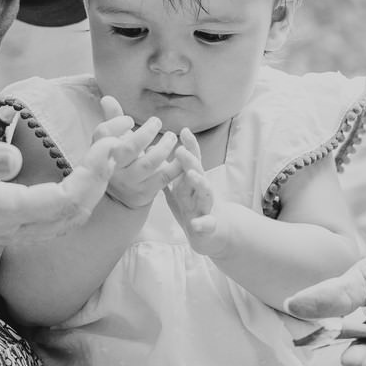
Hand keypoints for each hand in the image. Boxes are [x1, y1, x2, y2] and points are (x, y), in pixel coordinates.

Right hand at [0, 126, 119, 246]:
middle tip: (119, 140)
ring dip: (90, 188)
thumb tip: (13, 160)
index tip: (109, 144)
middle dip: (101, 180)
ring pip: (63, 221)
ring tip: (106, 151)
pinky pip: (48, 218)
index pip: (63, 202)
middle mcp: (1, 229)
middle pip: (72, 216)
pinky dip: (72, 195)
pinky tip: (77, 169)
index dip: (93, 176)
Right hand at [95, 96, 182, 208]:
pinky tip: (183, 153)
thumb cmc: (119, 159)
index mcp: (101, 151)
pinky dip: (176, 164)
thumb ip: (112, 119)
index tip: (131, 120)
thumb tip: (108, 97)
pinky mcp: (145, 192)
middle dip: (147, 131)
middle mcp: (113, 168)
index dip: (119, 123)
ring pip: (150, 162)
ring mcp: (129, 182)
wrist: (120, 196)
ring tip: (171, 137)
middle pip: (130, 147)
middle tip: (157, 122)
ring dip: (165, 146)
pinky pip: (165, 177)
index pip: (104, 132)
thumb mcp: (112, 140)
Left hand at [164, 129, 227, 255]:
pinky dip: (202, 224)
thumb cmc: (194, 207)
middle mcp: (201, 191)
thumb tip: (151, 152)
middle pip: (198, 172)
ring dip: (200, 183)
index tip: (184, 130)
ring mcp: (206, 208)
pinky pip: (207, 225)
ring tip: (191, 175)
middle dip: (191, 161)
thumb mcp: (180, 188)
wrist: (214, 234)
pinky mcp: (209, 227)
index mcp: (193, 182)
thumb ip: (169, 173)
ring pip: (206, 193)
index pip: (193, 161)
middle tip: (181, 150)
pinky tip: (196, 224)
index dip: (190, 146)